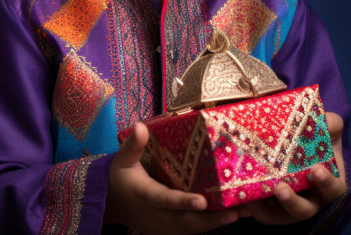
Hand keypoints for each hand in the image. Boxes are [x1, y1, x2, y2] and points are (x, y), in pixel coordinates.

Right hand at [105, 122, 241, 234]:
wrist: (110, 203)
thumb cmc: (119, 177)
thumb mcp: (122, 159)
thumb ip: (134, 144)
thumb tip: (141, 126)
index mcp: (145, 194)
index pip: (165, 199)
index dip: (183, 202)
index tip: (202, 202)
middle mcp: (155, 214)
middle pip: (185, 221)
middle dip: (211, 218)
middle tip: (236, 211)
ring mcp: (162, 225)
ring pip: (191, 229)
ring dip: (215, 222)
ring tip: (240, 212)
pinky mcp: (168, 230)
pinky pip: (190, 230)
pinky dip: (209, 225)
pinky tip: (228, 216)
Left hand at [243, 112, 347, 223]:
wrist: (299, 147)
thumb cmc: (317, 142)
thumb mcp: (328, 131)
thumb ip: (331, 124)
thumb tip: (325, 120)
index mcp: (327, 184)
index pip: (332, 188)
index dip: (325, 181)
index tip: (316, 169)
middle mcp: (310, 199)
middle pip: (303, 210)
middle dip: (292, 202)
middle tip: (280, 188)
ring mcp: (288, 206)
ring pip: (278, 216)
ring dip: (265, 211)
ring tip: (252, 201)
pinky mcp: (269, 206)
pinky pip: (259, 212)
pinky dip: (250, 208)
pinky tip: (238, 202)